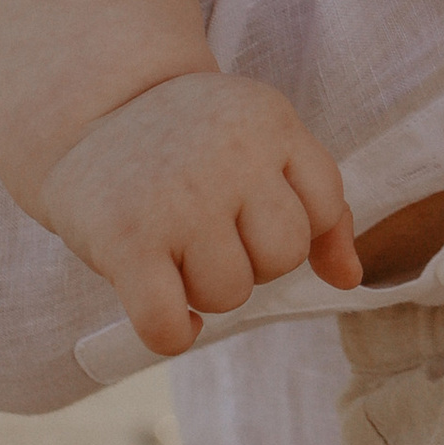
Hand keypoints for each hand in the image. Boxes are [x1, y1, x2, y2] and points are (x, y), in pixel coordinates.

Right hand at [38, 74, 359, 357]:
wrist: (93, 111)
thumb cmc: (193, 141)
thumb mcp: (263, 143)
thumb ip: (318, 203)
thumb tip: (349, 280)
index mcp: (271, 121)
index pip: (326, 206)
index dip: (294, 223)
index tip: (252, 208)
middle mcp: (230, 155)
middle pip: (283, 257)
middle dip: (254, 261)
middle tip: (213, 233)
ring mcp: (178, 199)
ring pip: (230, 294)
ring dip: (207, 291)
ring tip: (180, 252)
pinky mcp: (127, 242)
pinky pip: (169, 326)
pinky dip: (174, 334)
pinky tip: (167, 309)